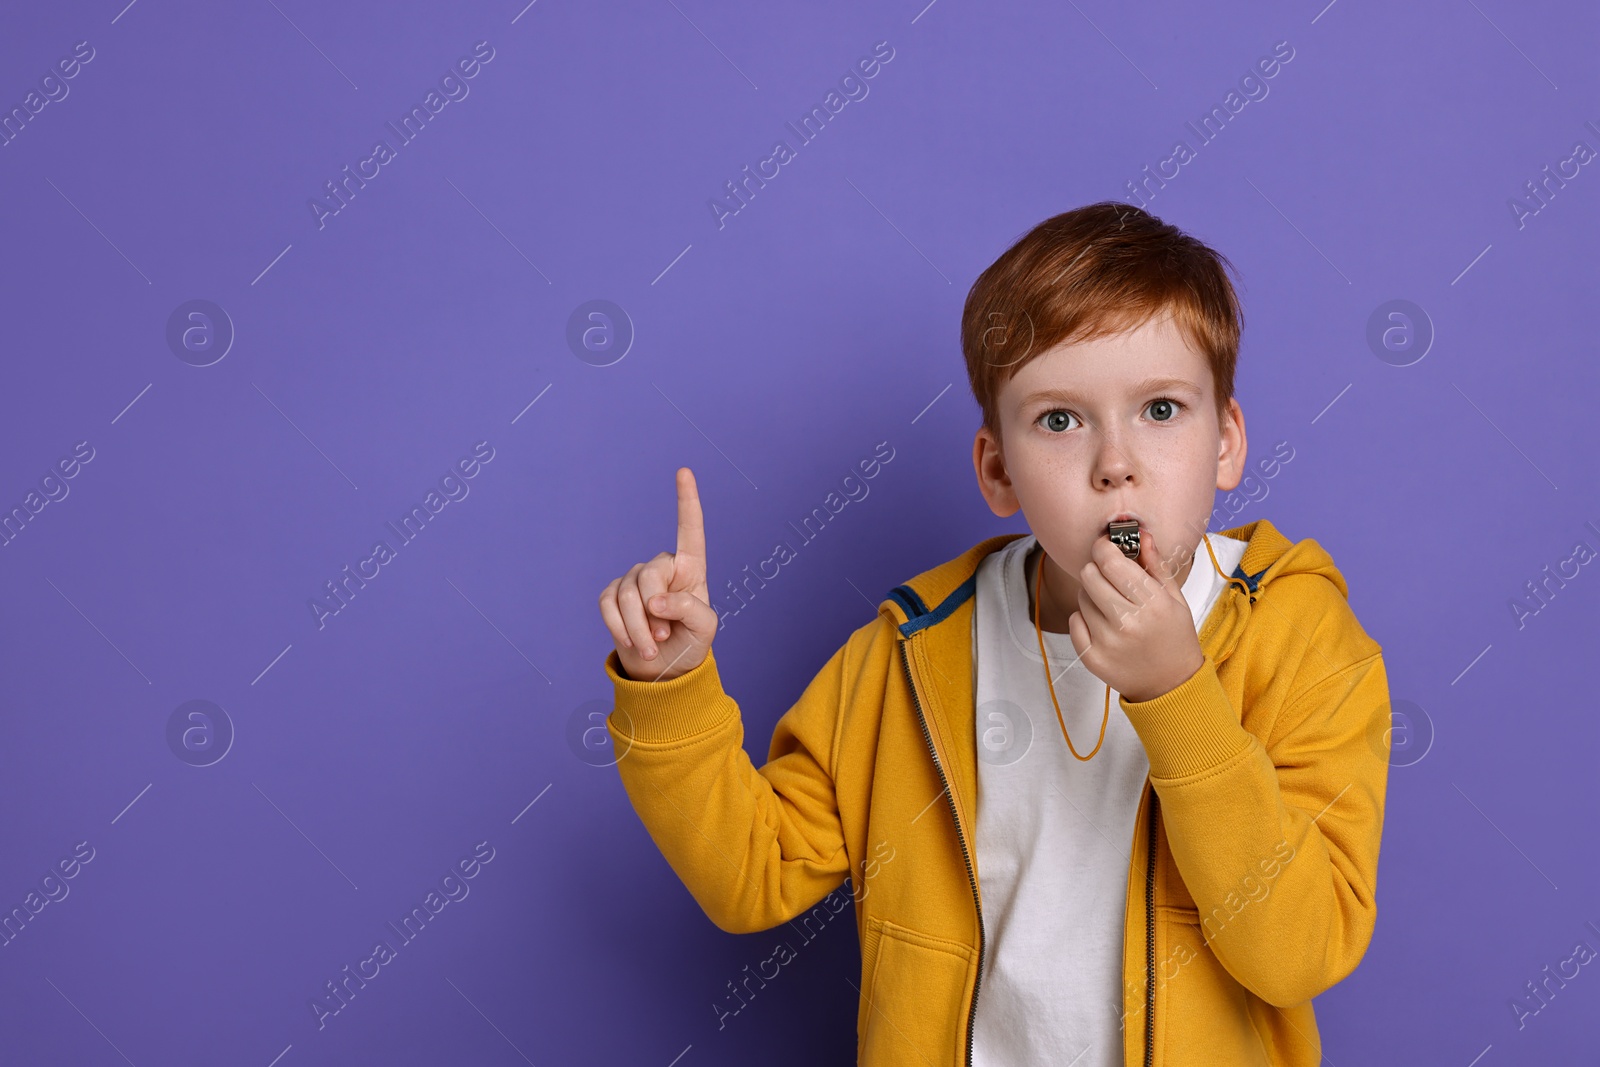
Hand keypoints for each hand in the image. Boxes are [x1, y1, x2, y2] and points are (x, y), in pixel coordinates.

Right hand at [599, 467, 719, 681]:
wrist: (663, 671)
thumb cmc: (690, 644)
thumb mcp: (705, 630)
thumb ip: (688, 610)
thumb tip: (655, 601)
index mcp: (691, 569)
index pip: (690, 530)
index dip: (687, 501)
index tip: (684, 471)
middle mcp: (662, 568)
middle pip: (649, 576)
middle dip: (653, 613)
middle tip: (663, 637)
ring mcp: (635, 580)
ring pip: (627, 595)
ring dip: (638, 629)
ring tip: (651, 647)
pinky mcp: (613, 595)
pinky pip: (607, 605)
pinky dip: (618, 628)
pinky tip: (630, 641)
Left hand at [1066, 524, 1205, 703]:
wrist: (1171, 685)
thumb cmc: (1174, 637)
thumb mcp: (1175, 599)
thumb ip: (1155, 565)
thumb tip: (1140, 534)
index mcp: (1153, 603)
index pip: (1110, 561)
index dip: (1103, 548)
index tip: (1105, 547)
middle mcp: (1128, 622)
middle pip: (1089, 575)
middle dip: (1098, 570)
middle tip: (1110, 579)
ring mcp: (1107, 642)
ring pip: (1081, 597)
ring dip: (1093, 596)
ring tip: (1113, 608)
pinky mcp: (1092, 657)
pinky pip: (1074, 621)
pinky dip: (1084, 618)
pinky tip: (1103, 626)